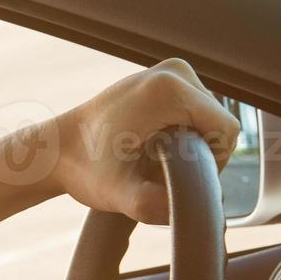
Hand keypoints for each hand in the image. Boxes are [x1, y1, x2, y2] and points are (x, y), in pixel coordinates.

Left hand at [48, 58, 240, 224]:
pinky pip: (193, 112)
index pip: (225, 131)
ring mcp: (169, 71)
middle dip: (197, 154)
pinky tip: (150, 147)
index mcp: (169, 90)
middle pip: (217, 124)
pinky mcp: (163, 78)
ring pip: (206, 119)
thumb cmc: (83, 168)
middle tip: (157, 171)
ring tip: (150, 159)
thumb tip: (192, 209)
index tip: (176, 179)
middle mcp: (174, 71)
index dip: (210, 163)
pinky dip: (180, 133)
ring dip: (189, 145)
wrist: (55, 149)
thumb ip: (154, 206)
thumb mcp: (118, 194)